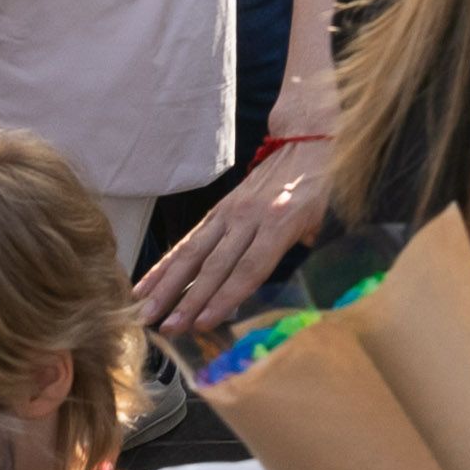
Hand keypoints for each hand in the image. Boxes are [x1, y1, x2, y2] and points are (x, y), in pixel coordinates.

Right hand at [133, 132, 332, 335]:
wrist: (304, 142)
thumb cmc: (319, 190)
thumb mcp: (325, 220)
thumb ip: (307, 254)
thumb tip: (294, 286)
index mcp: (281, 222)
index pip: (250, 267)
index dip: (226, 296)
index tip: (204, 322)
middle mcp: (249, 217)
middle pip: (215, 264)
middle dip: (189, 300)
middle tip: (169, 328)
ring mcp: (228, 213)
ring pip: (193, 253)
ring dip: (167, 286)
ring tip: (147, 313)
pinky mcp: (216, 212)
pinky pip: (188, 241)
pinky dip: (164, 266)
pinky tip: (144, 286)